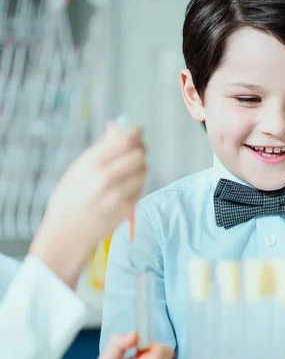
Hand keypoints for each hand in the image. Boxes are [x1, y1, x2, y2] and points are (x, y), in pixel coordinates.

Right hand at [30, 121, 146, 286]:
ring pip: (144, 170)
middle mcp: (104, 178)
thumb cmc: (70, 197)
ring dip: (141, 166)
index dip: (135, 132)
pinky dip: (138, 182)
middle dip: (140, 149)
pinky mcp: (127, 208)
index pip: (123, 140)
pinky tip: (127, 184)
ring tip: (129, 169)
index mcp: (90, 164)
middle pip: (139, 154)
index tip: (137, 131)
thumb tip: (116, 126)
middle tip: (137, 150)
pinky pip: (141, 186)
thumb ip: (100, 148)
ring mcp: (117, 194)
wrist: (68, 232)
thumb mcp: (79, 168)